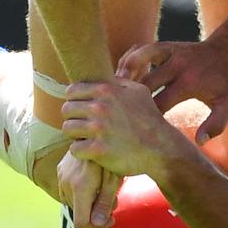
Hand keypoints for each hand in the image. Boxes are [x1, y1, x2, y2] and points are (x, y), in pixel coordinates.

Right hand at [55, 150, 120, 227]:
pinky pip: (69, 192)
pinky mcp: (60, 171)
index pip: (81, 223)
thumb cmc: (111, 154)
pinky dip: (81, 194)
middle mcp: (66, 184)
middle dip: (96, 213)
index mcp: (81, 187)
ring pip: (74, 203)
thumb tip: (98, 224)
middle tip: (113, 199)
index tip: (111, 219)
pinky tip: (94, 182)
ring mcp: (60, 177)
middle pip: (79, 213)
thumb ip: (105, 202)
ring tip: (104, 189)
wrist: (95, 130)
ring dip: (89, 203)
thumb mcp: (114, 179)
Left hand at [61, 78, 189, 180]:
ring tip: (90, 137)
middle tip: (87, 126)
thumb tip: (104, 76)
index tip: (84, 110)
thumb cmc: (149, 119)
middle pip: (67, 110)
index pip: (71, 91)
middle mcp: (100, 107)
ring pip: (68, 129)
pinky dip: (82, 152)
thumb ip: (118, 82)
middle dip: (75, 118)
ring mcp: (98, 129)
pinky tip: (93, 151)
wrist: (161, 148)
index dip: (76, 101)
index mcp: (106, 90)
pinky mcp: (98, 150)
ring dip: (77, 135)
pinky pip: (74, 149)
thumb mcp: (139, 92)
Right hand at [117, 40, 227, 144]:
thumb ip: (216, 124)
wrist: (226, 54)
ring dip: (123, 74)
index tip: (137, 129)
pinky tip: (119, 76)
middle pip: (144, 82)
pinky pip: (139, 50)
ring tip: (106, 90)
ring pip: (137, 59)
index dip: (146, 116)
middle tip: (112, 113)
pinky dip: (127, 61)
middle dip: (129, 98)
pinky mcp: (163, 45)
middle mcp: (176, 65)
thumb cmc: (224, 85)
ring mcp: (168, 52)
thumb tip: (199, 141)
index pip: (160, 102)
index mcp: (189, 82)